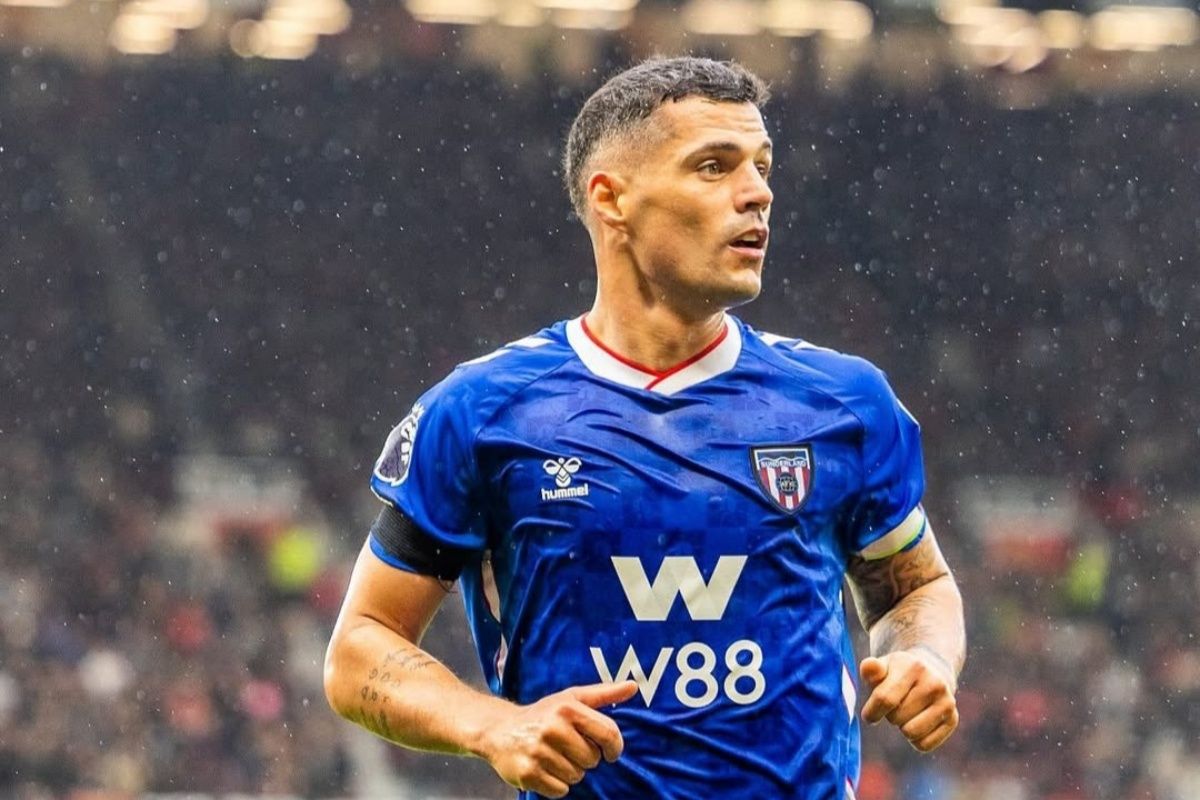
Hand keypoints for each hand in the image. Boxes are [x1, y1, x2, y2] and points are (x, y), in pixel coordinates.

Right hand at [474, 680, 638, 797]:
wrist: (499, 730)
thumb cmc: (543, 714)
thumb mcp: (572, 698)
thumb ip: (604, 693)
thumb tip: (633, 686)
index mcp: (567, 708)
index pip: (609, 733)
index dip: (615, 747)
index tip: (610, 752)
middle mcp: (552, 728)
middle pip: (592, 759)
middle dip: (585, 758)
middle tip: (568, 748)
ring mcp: (538, 752)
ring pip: (577, 776)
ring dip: (570, 771)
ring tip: (555, 757)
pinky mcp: (528, 773)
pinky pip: (560, 790)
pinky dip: (556, 784)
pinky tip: (546, 768)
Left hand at [859, 649, 958, 752]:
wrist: (931, 670)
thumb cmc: (898, 673)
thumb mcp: (884, 666)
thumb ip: (871, 669)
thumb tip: (868, 666)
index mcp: (913, 667)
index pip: (885, 699)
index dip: (871, 712)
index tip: (868, 714)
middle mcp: (934, 683)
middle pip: (896, 718)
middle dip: (890, 715)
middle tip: (897, 704)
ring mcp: (947, 701)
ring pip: (910, 733)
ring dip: (902, 727)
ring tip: (907, 712)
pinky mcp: (953, 719)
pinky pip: (924, 745)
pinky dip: (915, 740)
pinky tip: (917, 723)